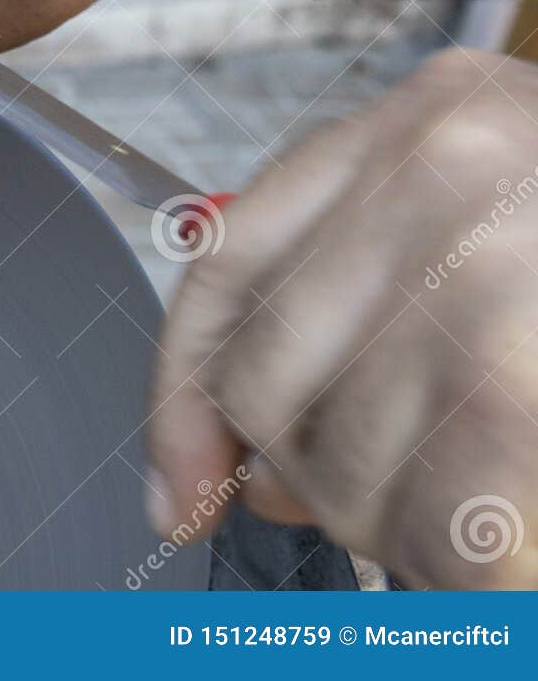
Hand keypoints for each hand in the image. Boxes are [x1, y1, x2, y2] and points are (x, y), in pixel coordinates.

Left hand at [148, 47, 537, 587]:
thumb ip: (355, 319)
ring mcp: (513, 269)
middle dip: (308, 471)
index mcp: (428, 116)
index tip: (179, 486)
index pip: (228, 261)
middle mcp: (457, 164)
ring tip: (476, 505)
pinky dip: (453, 564)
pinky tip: (497, 545)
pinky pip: (444, 525)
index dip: (183, 391)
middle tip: (375, 497)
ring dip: (390, 527)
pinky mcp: (528, 393)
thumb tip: (239, 466)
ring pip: (345, 461)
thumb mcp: (485, 245)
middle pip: (272, 374)